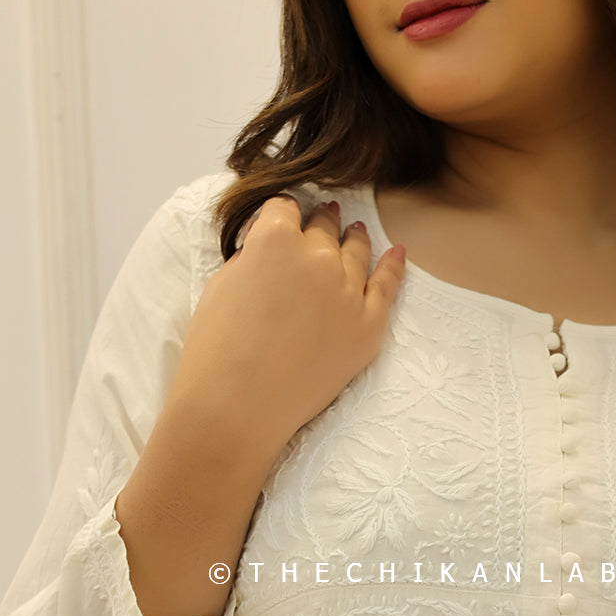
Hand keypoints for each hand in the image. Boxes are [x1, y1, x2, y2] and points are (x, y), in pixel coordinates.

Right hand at [168, 196, 406, 466]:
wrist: (239, 406)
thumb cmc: (217, 350)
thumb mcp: (222, 284)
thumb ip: (252, 258)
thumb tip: (267, 249)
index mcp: (276, 238)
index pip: (284, 209)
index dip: (280, 216)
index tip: (281, 222)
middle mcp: (318, 256)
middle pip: (323, 229)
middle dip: (320, 223)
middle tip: (324, 218)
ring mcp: (348, 291)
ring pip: (356, 251)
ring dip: (353, 239)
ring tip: (355, 231)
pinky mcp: (369, 325)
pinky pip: (388, 285)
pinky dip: (393, 266)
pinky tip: (398, 253)